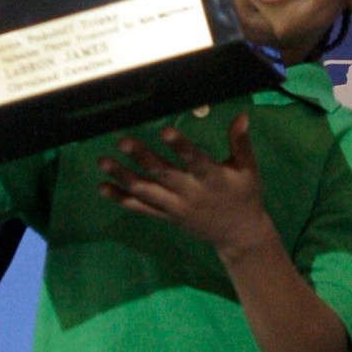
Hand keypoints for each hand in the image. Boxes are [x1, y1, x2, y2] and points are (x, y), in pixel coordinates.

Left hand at [98, 116, 271, 263]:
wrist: (238, 235)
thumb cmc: (245, 195)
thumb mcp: (249, 169)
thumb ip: (241, 143)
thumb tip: (241, 116)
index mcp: (212, 178)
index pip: (194, 160)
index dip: (180, 146)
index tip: (164, 130)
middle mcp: (190, 193)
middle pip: (162, 173)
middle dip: (141, 157)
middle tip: (122, 141)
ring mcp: (175, 207)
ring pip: (146, 191)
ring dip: (123, 176)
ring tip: (102, 161)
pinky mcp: (167, 216)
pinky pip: (141, 208)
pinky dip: (121, 199)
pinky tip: (102, 187)